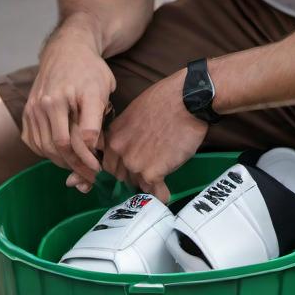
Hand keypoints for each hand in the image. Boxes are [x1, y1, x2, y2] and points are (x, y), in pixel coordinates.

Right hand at [23, 19, 113, 188]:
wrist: (67, 49)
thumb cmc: (90, 70)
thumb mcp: (102, 90)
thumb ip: (95, 120)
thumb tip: (92, 148)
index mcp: (67, 97)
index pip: (76, 140)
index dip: (88, 159)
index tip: (99, 169)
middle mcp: (46, 103)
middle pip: (59, 147)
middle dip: (76, 166)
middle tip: (90, 175)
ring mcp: (33, 107)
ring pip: (44, 147)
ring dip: (61, 162)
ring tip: (77, 167)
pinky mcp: (27, 110)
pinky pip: (33, 141)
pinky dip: (45, 152)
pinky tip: (60, 154)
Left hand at [96, 71, 207, 202]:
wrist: (186, 100)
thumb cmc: (166, 100)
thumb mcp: (136, 112)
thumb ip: (128, 133)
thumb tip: (133, 145)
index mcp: (114, 135)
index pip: (109, 163)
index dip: (120, 168)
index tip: (131, 169)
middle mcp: (119, 151)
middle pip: (122, 176)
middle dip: (134, 177)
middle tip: (149, 174)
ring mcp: (134, 163)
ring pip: (138, 185)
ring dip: (148, 185)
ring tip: (159, 183)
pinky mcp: (152, 173)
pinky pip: (154, 193)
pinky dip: (161, 194)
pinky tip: (166, 193)